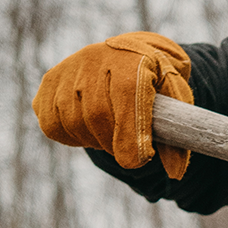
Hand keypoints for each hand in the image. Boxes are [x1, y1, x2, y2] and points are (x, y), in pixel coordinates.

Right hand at [33, 32, 193, 178]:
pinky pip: (51, 122)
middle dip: (113, 141)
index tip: (138, 160)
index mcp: (133, 60)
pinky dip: (70, 136)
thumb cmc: (158, 81)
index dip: (130, 133)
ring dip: (93, 139)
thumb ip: (177, 133)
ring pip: (72, 120)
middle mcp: (96, 58)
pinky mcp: (50, 81)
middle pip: (96, 113)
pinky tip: (88, 129)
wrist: (133, 54)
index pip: (126, 95)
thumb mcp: (176, 100)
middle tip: (126, 149)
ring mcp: (69, 68)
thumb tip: (174, 173)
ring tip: (110, 134)